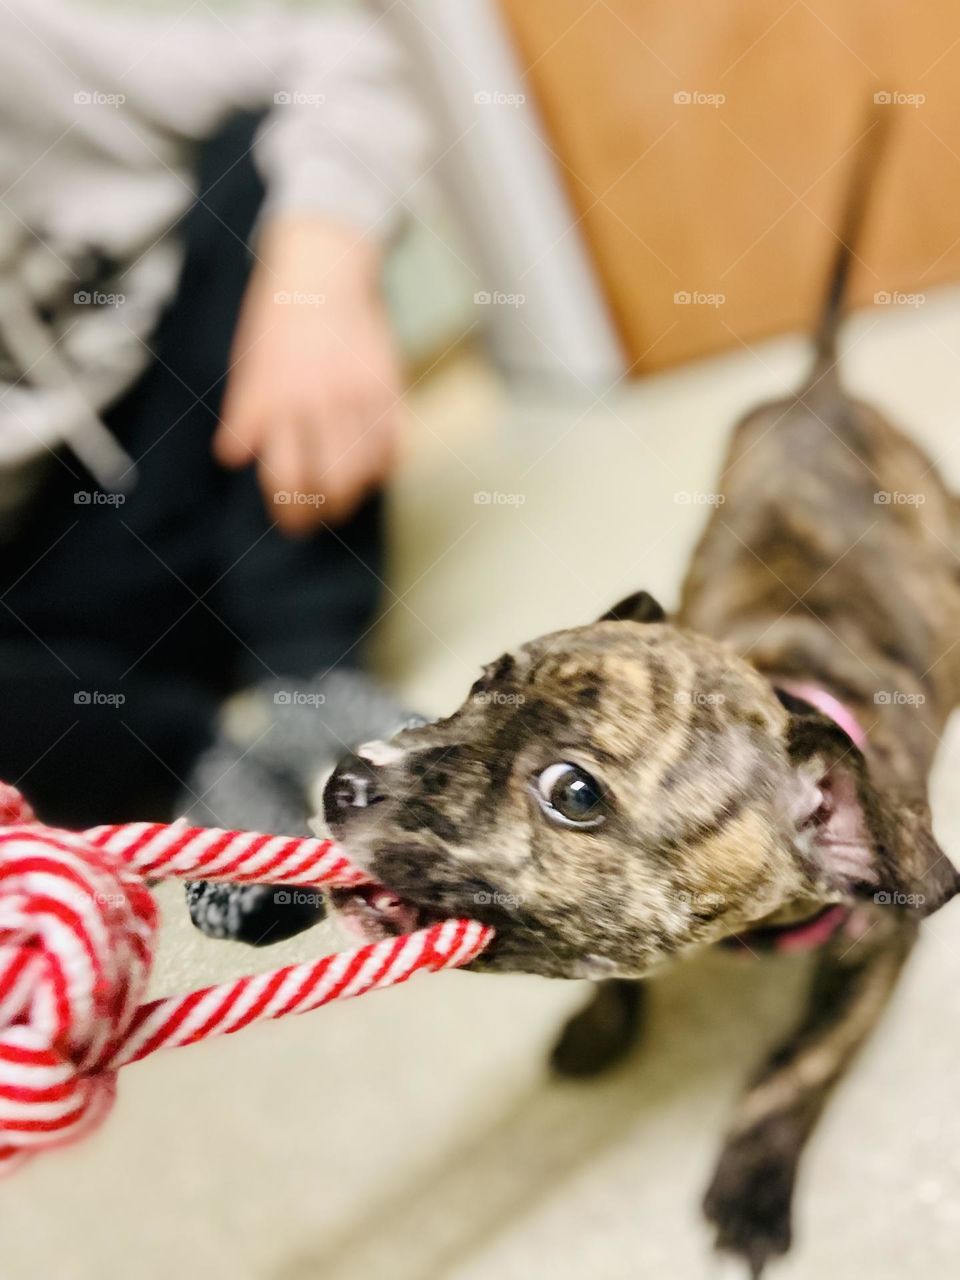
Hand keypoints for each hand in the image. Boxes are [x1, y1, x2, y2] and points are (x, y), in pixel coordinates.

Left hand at [215, 218, 402, 531]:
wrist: (323, 267)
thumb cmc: (279, 318)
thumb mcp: (249, 363)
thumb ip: (245, 412)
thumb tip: (233, 459)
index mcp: (276, 397)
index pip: (283, 476)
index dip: (286, 509)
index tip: (289, 520)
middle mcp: (317, 399)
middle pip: (327, 483)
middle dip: (321, 512)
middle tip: (317, 517)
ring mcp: (357, 394)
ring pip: (364, 471)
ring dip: (354, 494)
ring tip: (344, 497)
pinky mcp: (388, 386)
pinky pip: (395, 445)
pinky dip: (384, 465)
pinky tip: (371, 465)